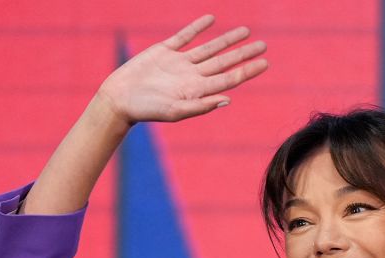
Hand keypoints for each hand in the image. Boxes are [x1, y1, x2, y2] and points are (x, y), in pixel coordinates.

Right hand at [96, 15, 268, 123]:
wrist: (119, 99)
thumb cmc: (146, 110)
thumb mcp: (175, 111)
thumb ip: (201, 106)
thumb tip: (228, 100)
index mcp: (197, 91)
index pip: (229, 79)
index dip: (248, 70)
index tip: (265, 63)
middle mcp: (192, 76)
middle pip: (224, 62)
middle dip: (243, 53)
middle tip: (263, 45)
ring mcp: (179, 63)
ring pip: (209, 48)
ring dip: (227, 40)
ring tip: (245, 31)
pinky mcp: (164, 51)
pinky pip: (185, 36)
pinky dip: (197, 27)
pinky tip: (210, 19)